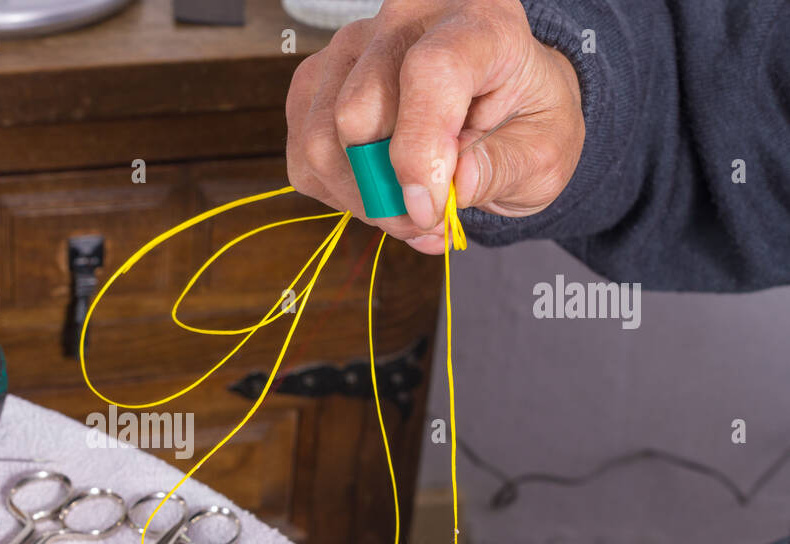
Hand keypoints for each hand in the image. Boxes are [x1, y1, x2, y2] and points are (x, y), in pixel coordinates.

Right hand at [286, 0, 584, 252]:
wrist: (499, 102)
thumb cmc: (523, 120)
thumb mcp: (544, 153)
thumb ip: (501, 169)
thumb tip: (444, 190)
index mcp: (477, 21)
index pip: (429, 72)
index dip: (420, 152)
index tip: (429, 208)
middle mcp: (403, 20)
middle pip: (357, 114)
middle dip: (387, 190)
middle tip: (427, 218)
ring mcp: (350, 49)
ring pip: (321, 142)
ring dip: (362, 199)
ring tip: (408, 213)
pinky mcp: (316, 84)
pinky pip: (304, 158)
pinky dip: (340, 195)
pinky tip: (381, 196)